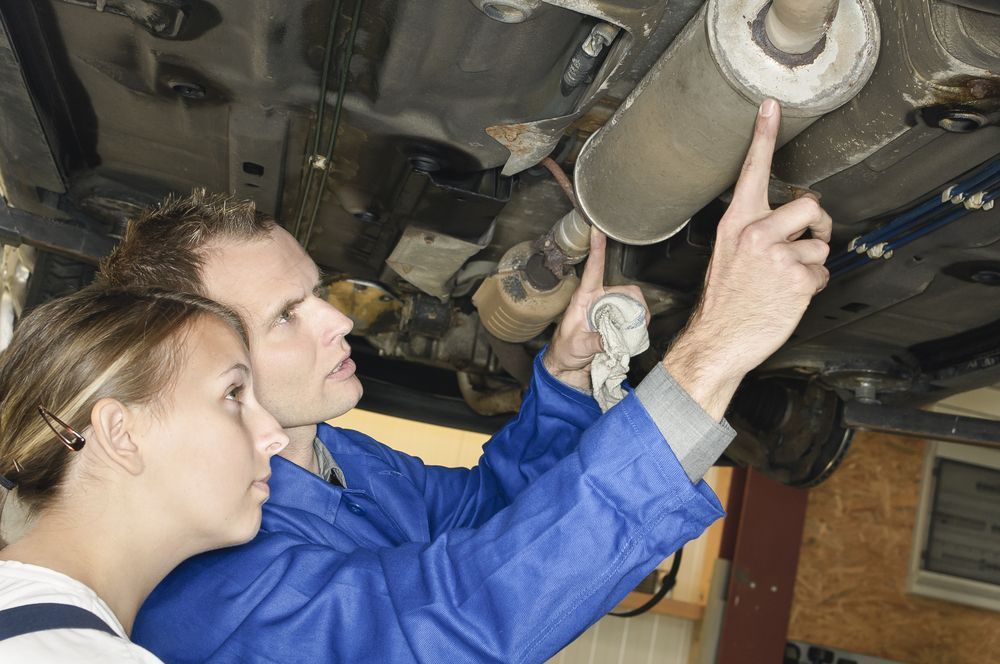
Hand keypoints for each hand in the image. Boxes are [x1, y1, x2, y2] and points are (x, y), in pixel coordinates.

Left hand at [543, 228, 648, 390]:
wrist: (568, 366)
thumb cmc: (566, 350)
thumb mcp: (577, 347)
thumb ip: (594, 343)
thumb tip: (610, 340)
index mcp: (584, 299)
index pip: (593, 270)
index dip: (596, 249)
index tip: (597, 229)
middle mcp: (598, 300)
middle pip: (626, 290)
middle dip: (636, 305)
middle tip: (634, 326)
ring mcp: (608, 310)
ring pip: (633, 304)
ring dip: (636, 319)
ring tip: (628, 337)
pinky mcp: (616, 321)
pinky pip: (634, 318)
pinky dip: (637, 328)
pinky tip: (629, 339)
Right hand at [663, 99, 830, 418]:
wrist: (717, 340)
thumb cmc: (724, 302)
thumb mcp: (727, 256)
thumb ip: (754, 233)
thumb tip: (792, 227)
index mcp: (736, 223)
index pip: (752, 170)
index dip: (763, 135)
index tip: (772, 105)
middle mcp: (756, 232)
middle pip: (811, 206)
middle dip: (816, 227)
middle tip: (806, 244)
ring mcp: (778, 255)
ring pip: (820, 248)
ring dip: (811, 266)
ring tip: (783, 283)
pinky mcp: (798, 279)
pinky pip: (822, 275)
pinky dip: (811, 289)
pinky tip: (788, 298)